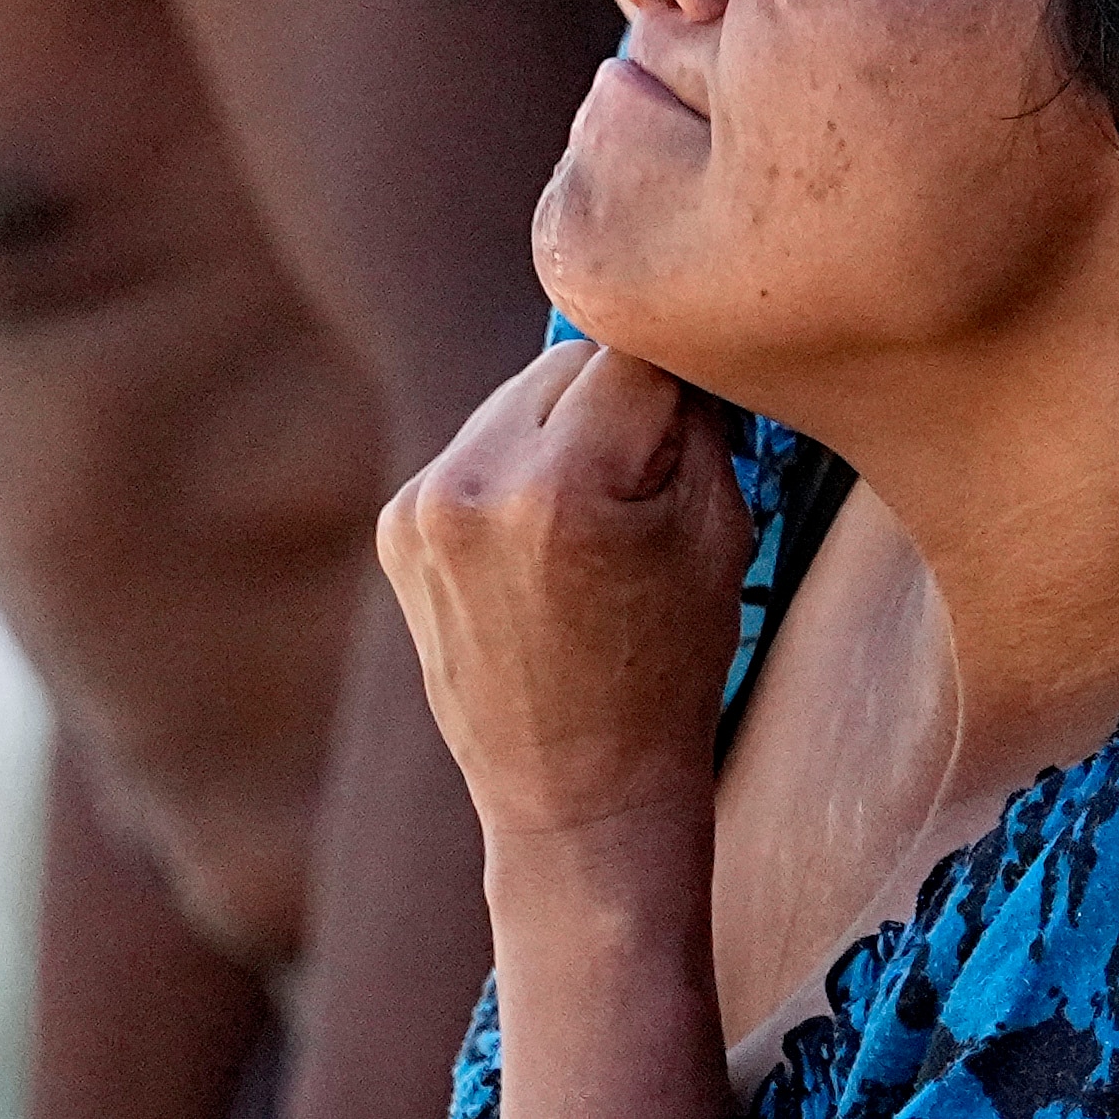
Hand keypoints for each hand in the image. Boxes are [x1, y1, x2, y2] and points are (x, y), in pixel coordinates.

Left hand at [377, 339, 755, 841]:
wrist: (578, 791)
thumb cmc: (672, 662)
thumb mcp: (723, 525)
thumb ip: (694, 410)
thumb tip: (669, 328)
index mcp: (566, 484)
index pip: (636, 348)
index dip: (682, 379)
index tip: (702, 420)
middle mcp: (475, 484)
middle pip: (570, 356)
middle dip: (616, 397)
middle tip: (650, 477)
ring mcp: (423, 507)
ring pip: (519, 391)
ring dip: (560, 424)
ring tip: (591, 517)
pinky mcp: (396, 527)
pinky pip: (477, 445)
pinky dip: (515, 467)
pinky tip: (540, 542)